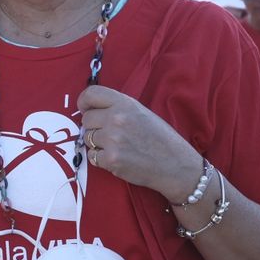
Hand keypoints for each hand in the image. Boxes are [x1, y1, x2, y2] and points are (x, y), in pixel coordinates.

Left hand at [76, 85, 198, 198]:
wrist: (175, 164)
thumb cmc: (160, 138)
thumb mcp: (141, 112)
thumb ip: (117, 108)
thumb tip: (90, 110)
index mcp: (125, 103)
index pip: (91, 94)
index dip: (84, 103)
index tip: (86, 109)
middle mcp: (116, 118)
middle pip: (86, 119)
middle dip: (94, 127)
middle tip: (110, 134)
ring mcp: (112, 139)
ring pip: (88, 138)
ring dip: (98, 143)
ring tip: (118, 146)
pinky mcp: (111, 159)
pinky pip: (92, 156)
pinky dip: (101, 158)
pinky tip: (117, 157)